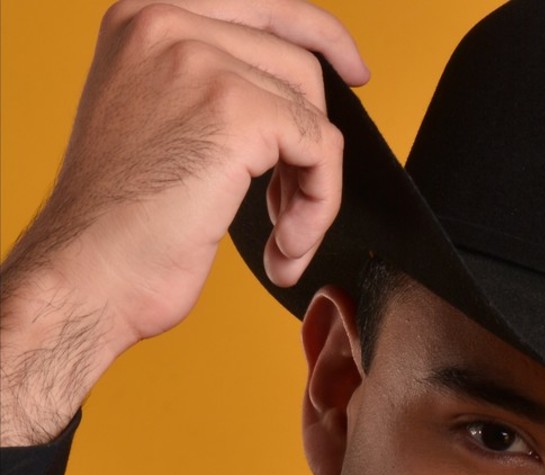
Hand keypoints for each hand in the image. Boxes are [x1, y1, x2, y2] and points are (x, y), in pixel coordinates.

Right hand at [0, 0, 366, 444]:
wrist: (87, 274)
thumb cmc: (116, 228)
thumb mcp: (154, 124)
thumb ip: (206, 91)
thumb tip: (282, 102)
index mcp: (142, 18)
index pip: (258, 3)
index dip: (317, 34)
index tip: (353, 70)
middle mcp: (167, 22)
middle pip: (296, 62)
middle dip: (313, 142)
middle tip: (306, 201)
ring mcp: (201, 60)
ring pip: (315, 112)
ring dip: (313, 188)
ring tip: (282, 238)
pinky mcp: (236, 111)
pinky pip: (320, 150)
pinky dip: (317, 207)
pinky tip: (283, 247)